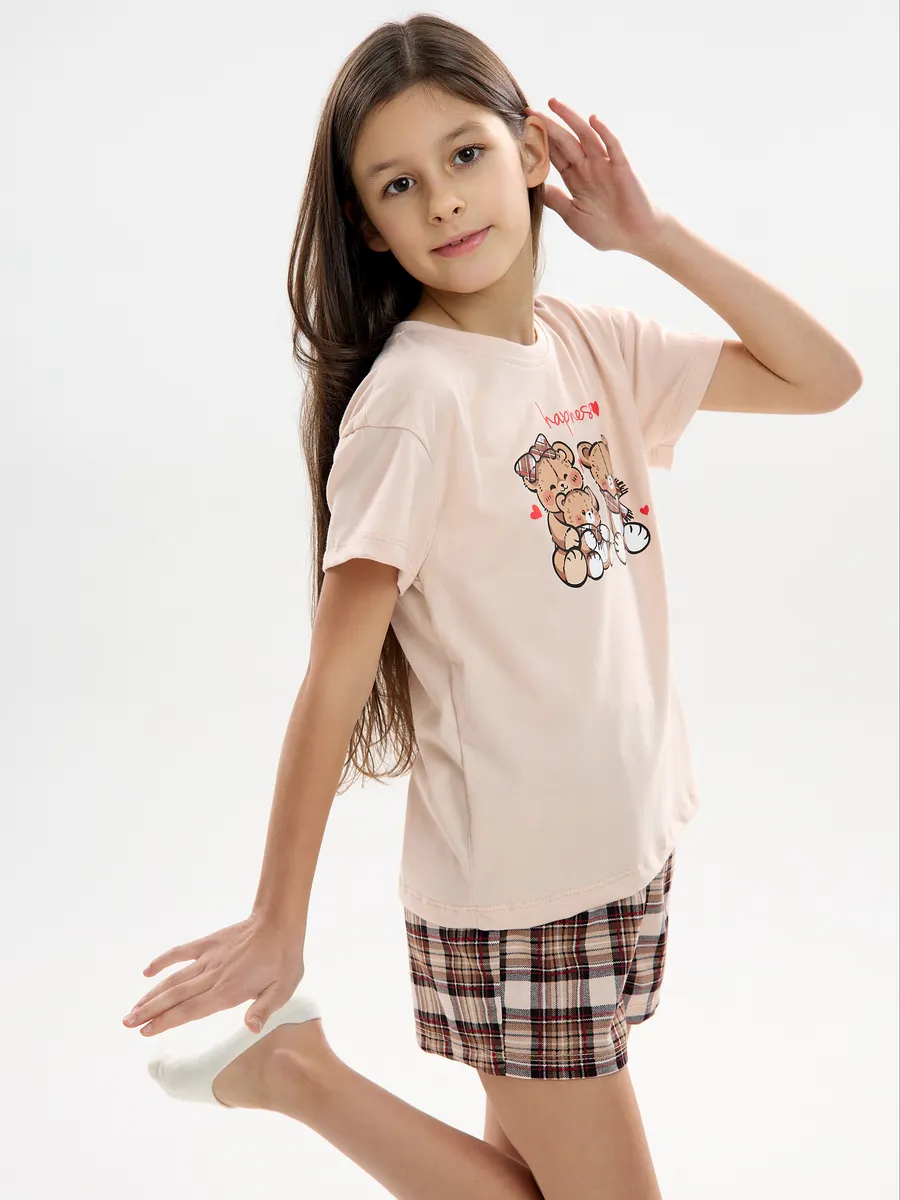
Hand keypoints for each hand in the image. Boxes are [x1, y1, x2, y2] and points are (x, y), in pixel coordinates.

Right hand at [121, 912, 305, 1037]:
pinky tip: (147, 971)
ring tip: (132, 1009)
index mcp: (228, 991)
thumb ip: (264, 1009)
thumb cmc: (285, 959)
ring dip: (152, 994)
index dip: (166, 1021)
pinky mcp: (209, 943)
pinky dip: (163, 960)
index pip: (190, 1010)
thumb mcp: (284, 988)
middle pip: (175, 996)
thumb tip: (250, 1029)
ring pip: (174, 978)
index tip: (145, 1031)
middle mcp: (213, 976)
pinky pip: (181, 952)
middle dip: (150, 1011)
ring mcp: (208, 958)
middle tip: (127, 1024)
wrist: (280, 921)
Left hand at [525, 97, 667, 253]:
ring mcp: (605, 166)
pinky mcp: (622, 168)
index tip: (522, 131)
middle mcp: (589, 168)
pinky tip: (593, 120)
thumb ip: (557, 202)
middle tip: (529, 112)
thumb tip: (537, 189)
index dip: (539, 144)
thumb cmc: (608, 231)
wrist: (637, 237)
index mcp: (577, 180)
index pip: (555, 156)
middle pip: (565, 142)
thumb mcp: (574, 218)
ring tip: (554, 104)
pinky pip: (613, 146)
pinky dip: (604, 132)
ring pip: (585, 136)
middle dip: (548, 126)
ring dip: (571, 119)